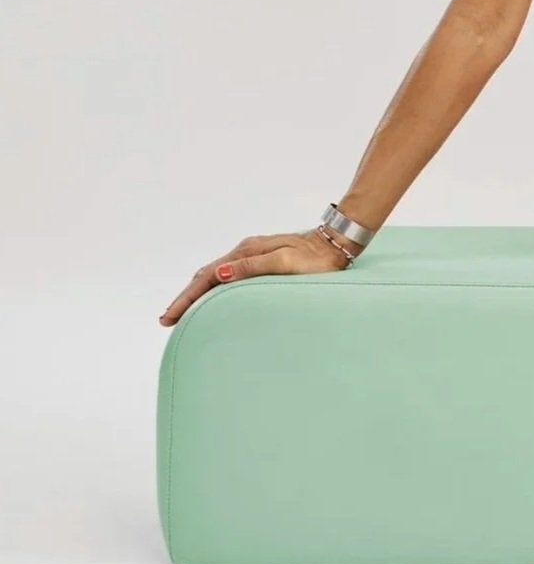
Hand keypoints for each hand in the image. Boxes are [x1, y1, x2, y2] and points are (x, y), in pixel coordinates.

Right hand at [158, 230, 352, 326]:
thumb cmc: (315, 259)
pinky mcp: (261, 259)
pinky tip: (211, 297)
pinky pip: (228, 274)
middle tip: (167, 319)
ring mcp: (253, 254)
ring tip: (181, 311)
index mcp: (247, 251)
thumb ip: (251, 268)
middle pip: (206, 275)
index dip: (186, 298)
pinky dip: (212, 287)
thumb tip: (218, 275)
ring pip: (215, 274)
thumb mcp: (284, 263)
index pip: (207, 277)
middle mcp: (246, 250)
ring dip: (196, 292)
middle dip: (185, 297)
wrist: (337, 245)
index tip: (169, 316)